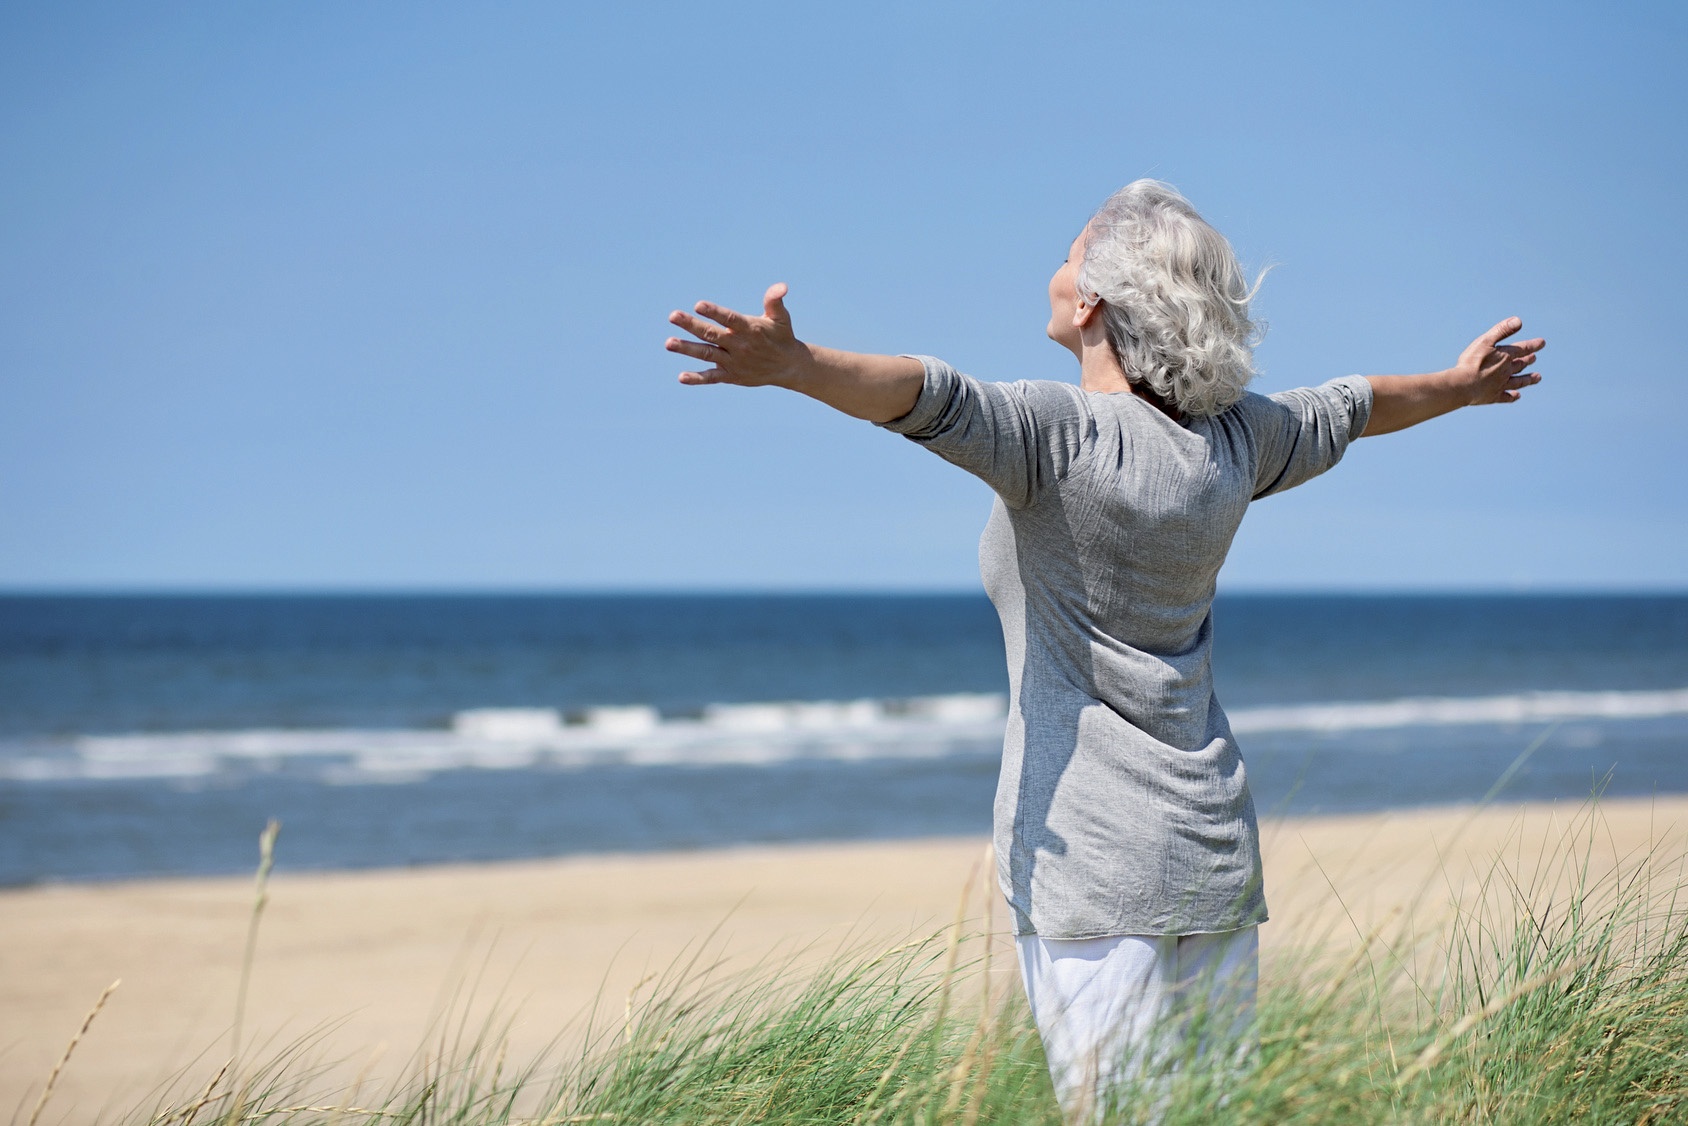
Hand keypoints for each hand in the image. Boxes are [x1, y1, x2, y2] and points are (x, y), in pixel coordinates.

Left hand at [665, 283, 812, 387]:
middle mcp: (739, 345)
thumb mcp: (781, 317)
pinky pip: (712, 377)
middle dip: (691, 325)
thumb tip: (782, 286)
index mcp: (750, 328)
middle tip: (673, 316)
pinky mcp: (731, 375)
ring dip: (687, 348)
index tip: (698, 305)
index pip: (730, 319)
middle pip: (711, 334)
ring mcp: (734, 362)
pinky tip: (681, 377)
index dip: (715, 312)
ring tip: (669, 343)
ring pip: (707, 354)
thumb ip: (775, 301)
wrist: (788, 366)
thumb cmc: (781, 336)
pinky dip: (697, 378)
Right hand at [1449, 316, 1544, 404]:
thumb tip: (1518, 320)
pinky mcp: (1493, 396)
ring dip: (1528, 379)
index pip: (1523, 349)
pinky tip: (1517, 396)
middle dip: (1528, 360)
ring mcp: (1500, 385)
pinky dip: (1512, 396)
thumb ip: (1502, 330)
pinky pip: (1505, 397)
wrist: (1463, 385)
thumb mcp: (1485, 341)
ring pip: (1518, 381)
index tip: (1542, 343)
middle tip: (1534, 358)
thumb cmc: (1471, 362)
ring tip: (1538, 377)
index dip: (1533, 345)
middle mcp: (1506, 371)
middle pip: (1520, 365)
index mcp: (1505, 356)